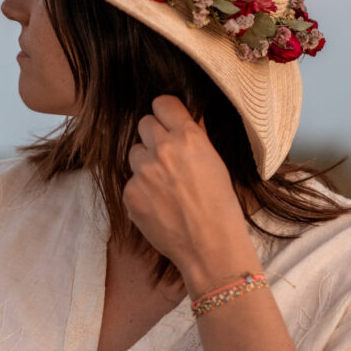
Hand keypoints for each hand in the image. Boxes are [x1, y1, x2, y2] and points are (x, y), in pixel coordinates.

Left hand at [122, 95, 254, 282]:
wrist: (210, 247)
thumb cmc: (220, 207)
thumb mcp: (215, 163)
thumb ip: (195, 138)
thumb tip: (183, 119)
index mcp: (189, 138)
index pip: (162, 103)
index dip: (165, 112)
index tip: (166, 120)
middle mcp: (163, 150)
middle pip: (144, 124)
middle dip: (153, 136)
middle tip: (166, 156)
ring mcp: (143, 172)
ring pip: (134, 153)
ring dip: (145, 163)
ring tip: (164, 185)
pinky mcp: (130, 194)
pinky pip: (130, 182)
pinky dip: (141, 191)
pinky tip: (159, 205)